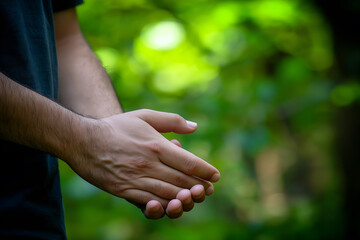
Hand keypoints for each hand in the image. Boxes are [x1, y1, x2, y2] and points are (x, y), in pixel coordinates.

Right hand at [65, 109, 219, 218]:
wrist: (83, 140)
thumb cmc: (116, 126)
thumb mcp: (144, 116)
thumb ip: (171, 121)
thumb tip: (195, 127)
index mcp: (156, 145)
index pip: (189, 163)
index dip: (205, 171)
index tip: (216, 176)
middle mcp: (149, 164)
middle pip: (182, 181)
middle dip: (199, 187)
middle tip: (209, 190)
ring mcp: (136, 179)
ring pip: (168, 193)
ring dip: (185, 199)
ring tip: (195, 199)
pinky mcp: (124, 190)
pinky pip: (149, 201)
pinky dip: (164, 205)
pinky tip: (172, 205)